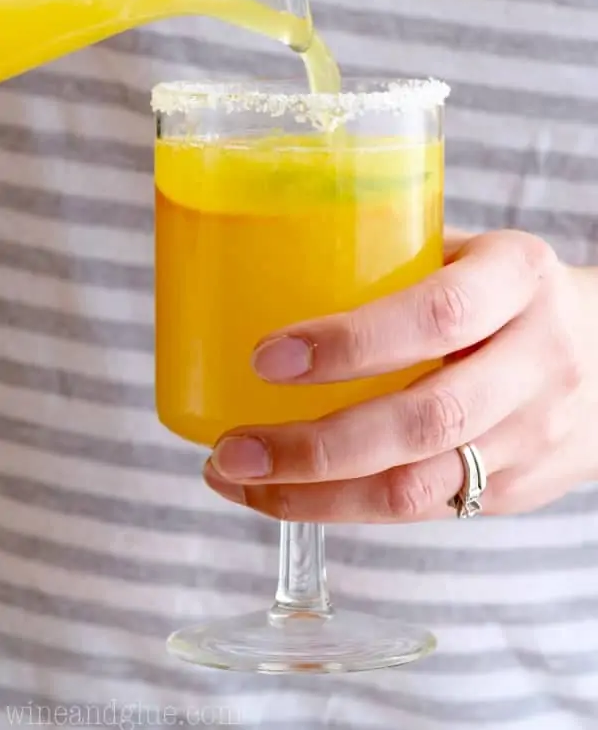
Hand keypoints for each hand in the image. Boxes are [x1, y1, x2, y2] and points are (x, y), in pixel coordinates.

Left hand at [203, 230, 597, 522]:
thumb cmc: (512, 297)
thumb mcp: (473, 257)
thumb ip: (396, 266)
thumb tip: (270, 269)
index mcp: (518, 279)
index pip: (437, 315)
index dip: (350, 343)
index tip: (267, 357)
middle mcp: (536, 361)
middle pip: (424, 420)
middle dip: (314, 448)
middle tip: (232, 449)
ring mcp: (532, 436)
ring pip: (417, 489)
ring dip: (315, 496)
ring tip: (238, 481)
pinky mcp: (517, 491)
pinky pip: (424, 511)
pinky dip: (345, 510)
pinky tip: (291, 494)